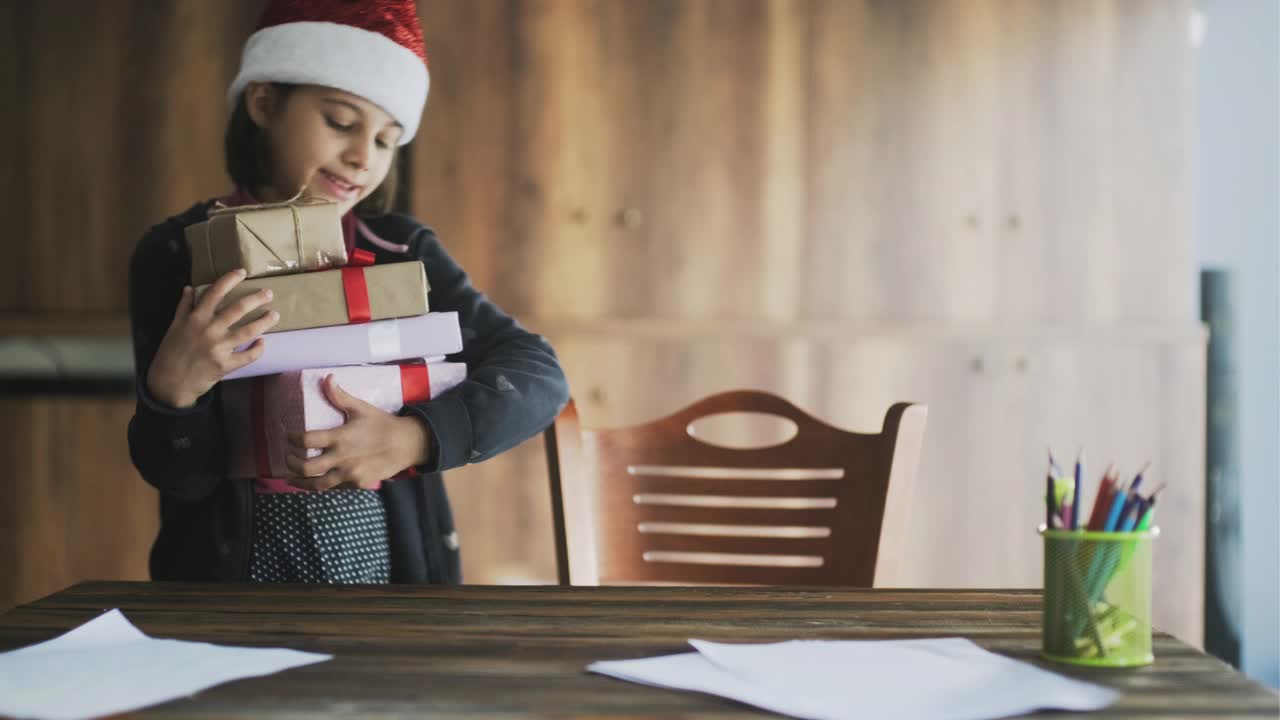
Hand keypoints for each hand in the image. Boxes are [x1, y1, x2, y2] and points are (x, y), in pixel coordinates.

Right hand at [146, 269, 278, 408]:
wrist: (169, 383)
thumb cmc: (171, 352)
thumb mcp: (173, 326)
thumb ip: (183, 307)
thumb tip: (188, 288)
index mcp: (195, 319)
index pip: (215, 292)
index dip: (230, 279)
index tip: (243, 272)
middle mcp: (209, 331)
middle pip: (238, 309)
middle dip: (256, 299)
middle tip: (269, 293)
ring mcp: (218, 349)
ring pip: (248, 331)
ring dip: (264, 322)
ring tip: (275, 315)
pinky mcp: (225, 365)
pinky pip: (248, 356)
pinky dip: (258, 349)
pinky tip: (263, 343)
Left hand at [285, 374, 433, 491]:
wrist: (407, 444)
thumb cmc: (383, 424)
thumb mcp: (361, 408)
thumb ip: (340, 396)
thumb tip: (326, 378)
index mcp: (341, 437)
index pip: (307, 439)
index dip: (293, 438)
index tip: (289, 437)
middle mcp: (343, 457)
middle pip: (306, 467)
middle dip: (291, 464)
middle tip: (288, 459)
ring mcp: (350, 473)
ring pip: (317, 484)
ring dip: (301, 482)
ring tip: (292, 478)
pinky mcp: (357, 483)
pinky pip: (335, 487)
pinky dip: (323, 485)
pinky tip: (317, 481)